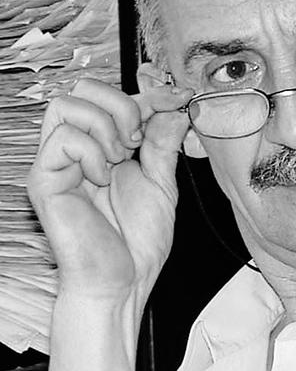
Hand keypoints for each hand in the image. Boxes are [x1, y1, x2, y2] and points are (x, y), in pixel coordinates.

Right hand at [27, 77, 193, 302]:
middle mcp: (76, 151)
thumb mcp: (161, 184)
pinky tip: (101, 178)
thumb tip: (173, 108)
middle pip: (82, 89)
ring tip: (119, 160)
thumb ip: (164, 144)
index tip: (176, 99)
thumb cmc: (135, 245)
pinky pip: (62, 138)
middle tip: (138, 142)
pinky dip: (90, 152)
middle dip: (121, 105)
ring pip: (66, 104)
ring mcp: (57, 163)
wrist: (122, 282)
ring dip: (105, 127)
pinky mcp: (44, 179)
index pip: (113, 99)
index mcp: (103, 149)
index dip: (147, 94)